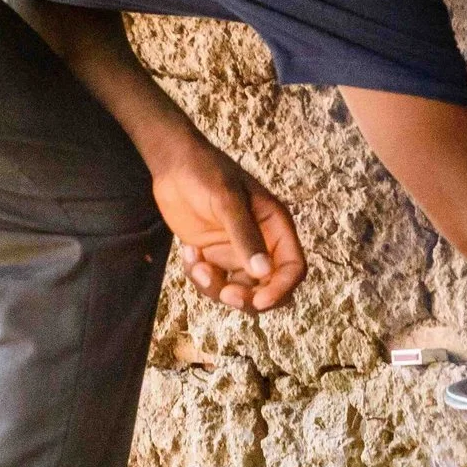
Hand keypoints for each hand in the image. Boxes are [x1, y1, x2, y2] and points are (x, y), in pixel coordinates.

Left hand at [148, 140, 305, 311]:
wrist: (173, 165)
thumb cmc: (206, 173)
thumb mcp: (227, 201)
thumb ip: (245, 236)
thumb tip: (263, 272)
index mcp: (275, 227)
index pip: (293, 268)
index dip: (281, 288)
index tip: (259, 301)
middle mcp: (261, 244)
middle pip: (269, 288)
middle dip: (248, 298)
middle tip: (226, 293)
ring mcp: (236, 252)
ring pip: (239, 291)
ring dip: (217, 288)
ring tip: (197, 264)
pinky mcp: (214, 257)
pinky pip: (213, 283)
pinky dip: (200, 277)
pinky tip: (189, 252)